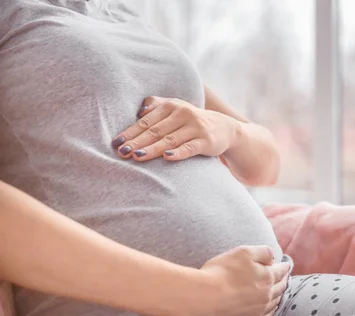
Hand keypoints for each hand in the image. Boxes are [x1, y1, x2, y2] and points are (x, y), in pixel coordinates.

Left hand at [111, 96, 240, 161]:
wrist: (225, 128)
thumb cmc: (192, 121)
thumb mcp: (176, 108)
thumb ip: (157, 105)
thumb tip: (139, 111)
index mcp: (171, 106)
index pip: (146, 121)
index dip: (130, 132)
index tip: (116, 142)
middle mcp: (183, 114)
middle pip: (156, 131)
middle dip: (137, 142)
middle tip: (122, 152)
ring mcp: (196, 128)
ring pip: (170, 140)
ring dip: (153, 149)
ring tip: (137, 156)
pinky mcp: (206, 141)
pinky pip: (190, 148)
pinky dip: (178, 152)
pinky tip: (167, 157)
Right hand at [198, 246, 290, 315]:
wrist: (203, 298)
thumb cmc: (221, 272)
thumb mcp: (243, 252)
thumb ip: (262, 252)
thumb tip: (273, 258)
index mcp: (267, 277)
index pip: (281, 271)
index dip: (284, 266)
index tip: (287, 265)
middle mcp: (266, 295)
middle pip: (280, 287)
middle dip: (283, 280)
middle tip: (285, 277)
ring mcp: (258, 311)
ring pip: (275, 302)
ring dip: (279, 295)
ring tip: (280, 292)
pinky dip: (271, 311)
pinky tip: (269, 310)